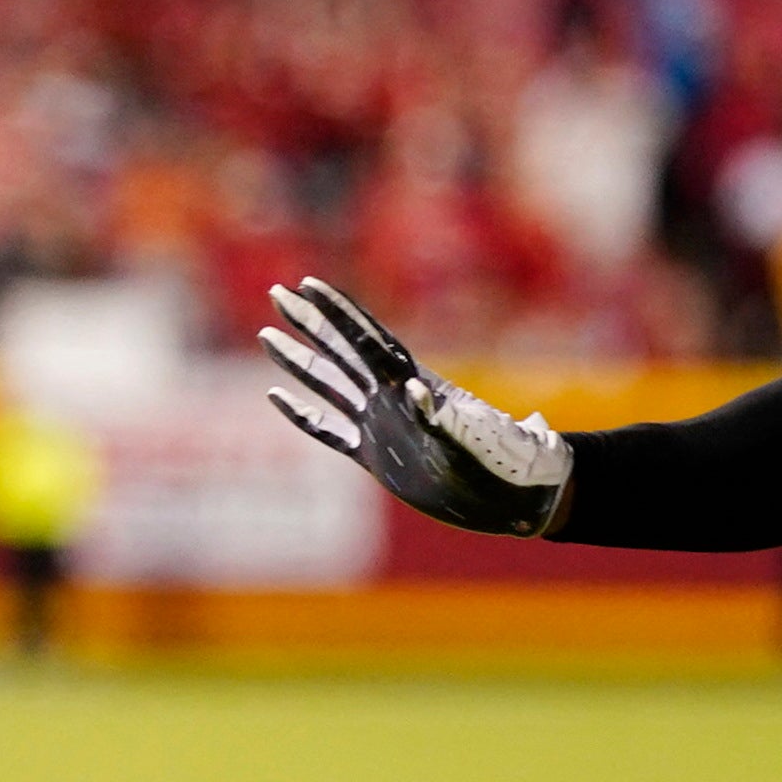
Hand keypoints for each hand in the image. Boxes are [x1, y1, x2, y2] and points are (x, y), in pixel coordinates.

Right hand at [261, 277, 572, 536]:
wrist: (513, 497)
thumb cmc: (502, 465)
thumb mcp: (472, 439)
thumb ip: (440, 416)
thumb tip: (414, 389)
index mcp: (411, 386)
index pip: (365, 341)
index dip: (337, 313)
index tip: (308, 285)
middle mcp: (392, 398)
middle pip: (341, 350)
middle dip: (309, 322)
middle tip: (277, 293)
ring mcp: (381, 424)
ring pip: (329, 384)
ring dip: (299, 361)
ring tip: (267, 336)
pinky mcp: (375, 455)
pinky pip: (328, 430)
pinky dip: (302, 413)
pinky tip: (277, 397)